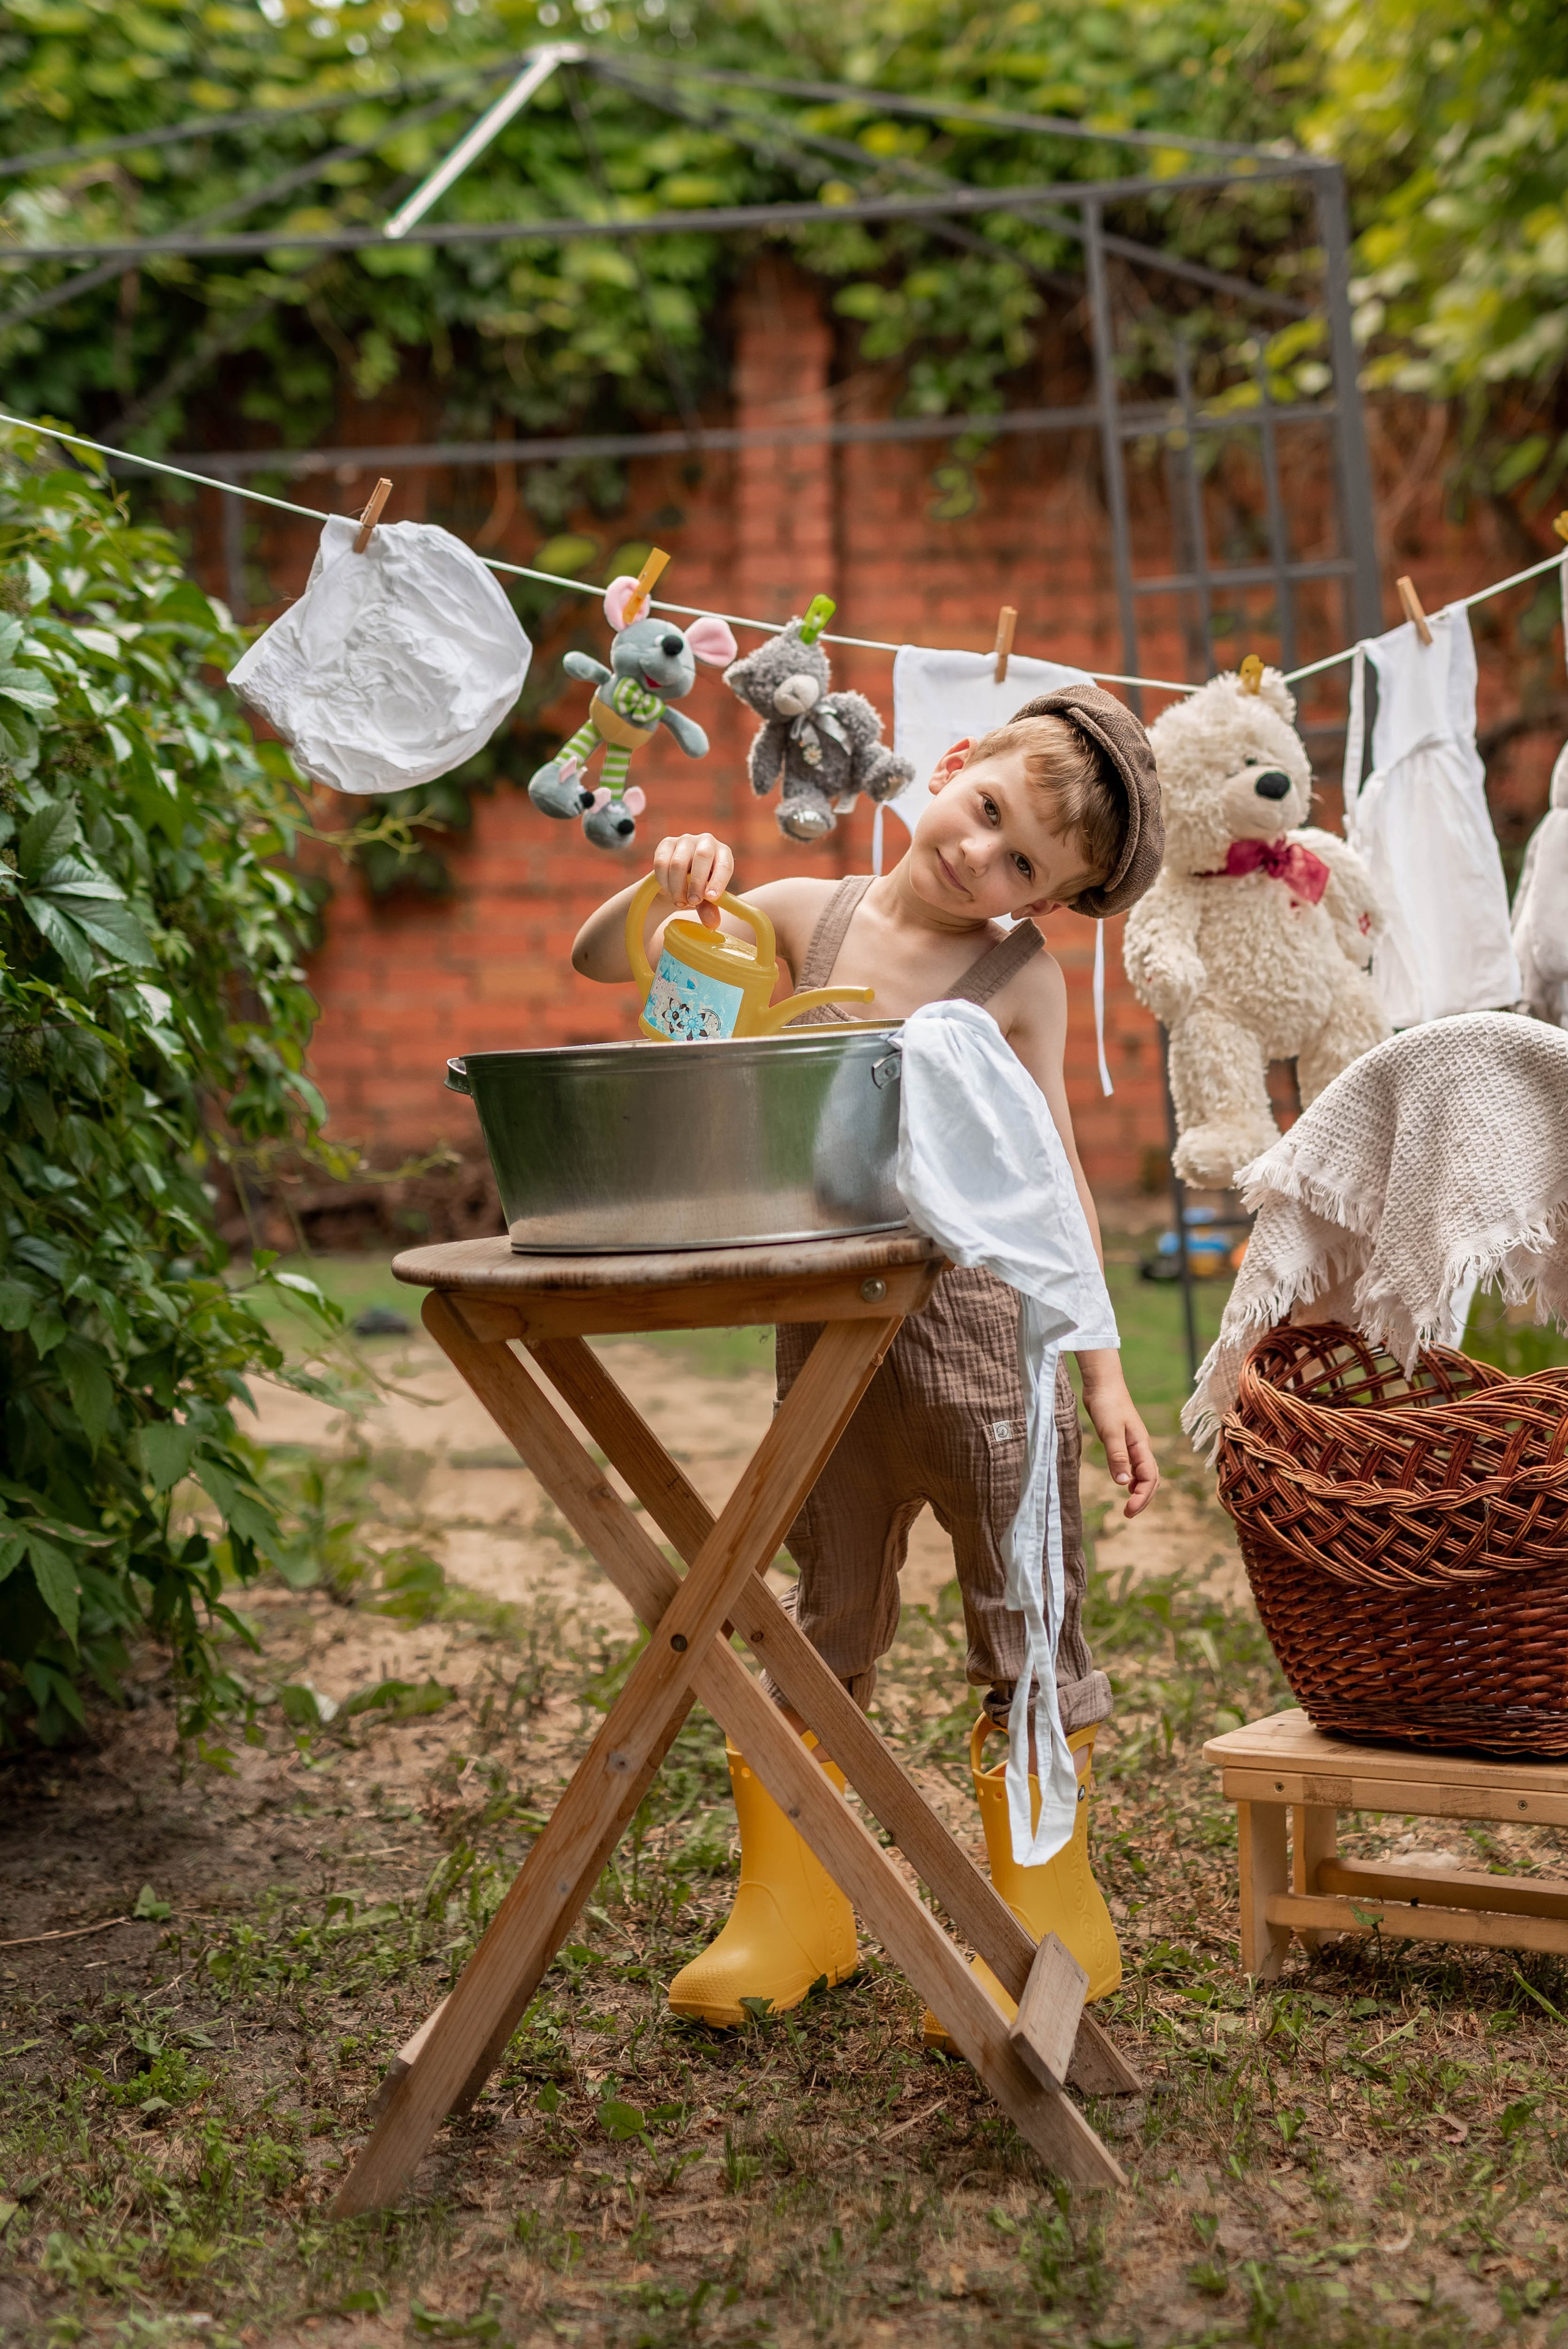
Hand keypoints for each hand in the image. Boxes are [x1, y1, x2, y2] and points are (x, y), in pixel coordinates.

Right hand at [653, 832, 733, 929]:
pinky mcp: (666, 843)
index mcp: (723, 854)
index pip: (724, 864)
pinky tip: (668, 890)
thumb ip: (709, 909)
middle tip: (692, 902)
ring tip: (679, 901)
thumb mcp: (706, 899)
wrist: (676, 878)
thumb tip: (712, 924)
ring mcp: (685, 840)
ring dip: (677, 887)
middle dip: (696, 883)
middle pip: (702, 857)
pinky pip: (662, 862)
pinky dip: (664, 881)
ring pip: (679, 863)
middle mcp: (706, 841)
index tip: (711, 898)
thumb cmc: (698, 888)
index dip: (718, 881)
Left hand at [1078, 1359, 1159, 1518]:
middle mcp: (1141, 1446)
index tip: (1127, 1511)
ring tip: (1129, 1505)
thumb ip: (1117, 1456)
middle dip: (1143, 1498)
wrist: (1102, 1383)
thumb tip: (1124, 1483)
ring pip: (1144, 1472)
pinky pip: (1134, 1464)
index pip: (1149, 1478)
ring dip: (1139, 1489)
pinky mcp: (1123, 1440)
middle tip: (1128, 1514)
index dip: (1141, 1497)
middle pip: (1151, 1478)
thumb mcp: (1110, 1431)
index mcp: (1141, 1445)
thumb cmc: (1106, 1404)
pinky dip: (1132, 1477)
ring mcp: (1133, 1443)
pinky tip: (1124, 1482)